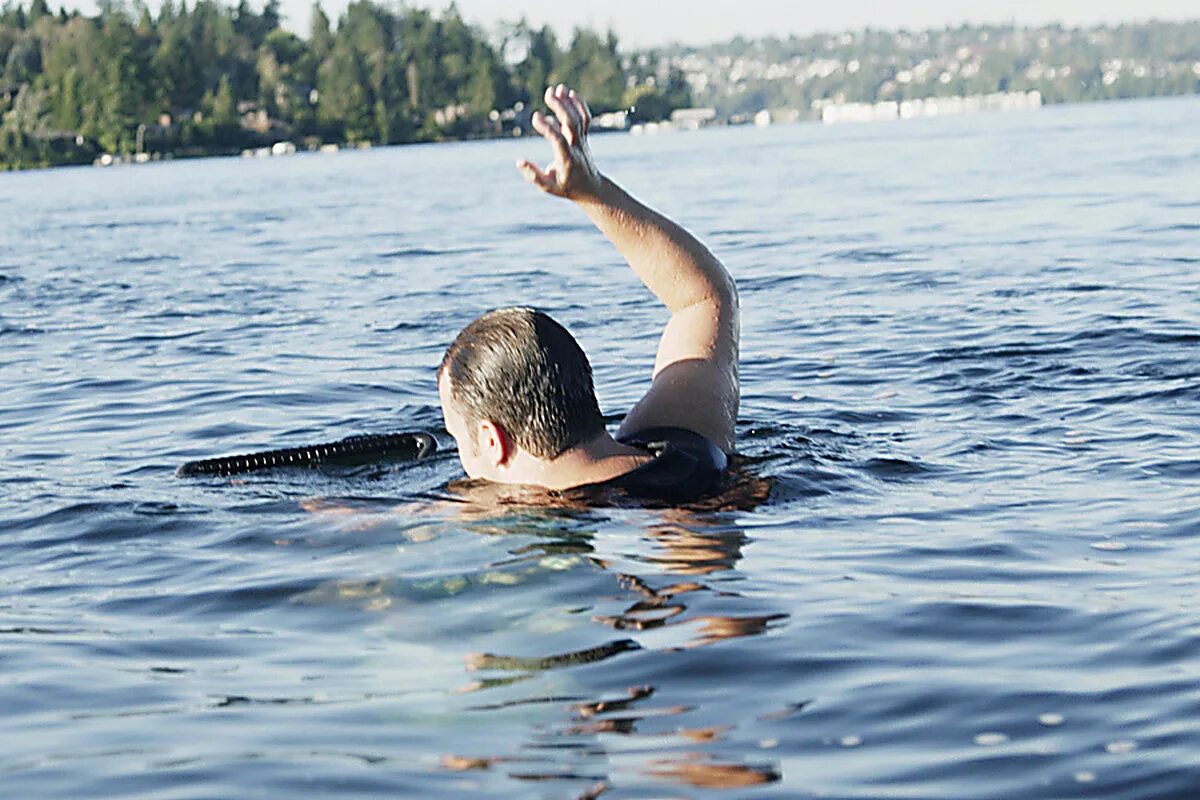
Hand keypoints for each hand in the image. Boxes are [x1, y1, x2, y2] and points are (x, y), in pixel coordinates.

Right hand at [517, 84, 601, 200]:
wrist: (591, 188)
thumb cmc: (566, 187)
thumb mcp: (548, 187)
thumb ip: (534, 175)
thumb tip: (519, 161)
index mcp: (567, 159)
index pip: (558, 139)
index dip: (547, 127)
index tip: (535, 116)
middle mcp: (577, 147)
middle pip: (572, 123)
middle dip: (560, 107)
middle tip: (548, 93)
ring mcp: (582, 141)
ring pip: (579, 118)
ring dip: (568, 102)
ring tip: (556, 88)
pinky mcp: (584, 137)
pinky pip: (585, 118)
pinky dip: (579, 105)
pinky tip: (569, 93)